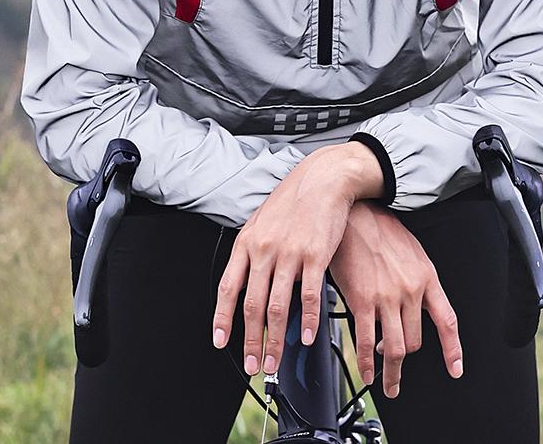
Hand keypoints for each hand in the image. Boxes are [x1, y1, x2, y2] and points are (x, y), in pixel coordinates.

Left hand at [211, 143, 382, 376]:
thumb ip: (253, 255)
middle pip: (252, 305)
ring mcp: (289, 253)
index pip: (228, 288)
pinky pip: (309, 295)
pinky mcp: (315, 255)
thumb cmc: (292, 202)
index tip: (221, 342)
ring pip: (278, 307)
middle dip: (251, 341)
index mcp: (247, 243)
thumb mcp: (262, 224)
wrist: (322, 178)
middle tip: (253, 364)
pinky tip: (307, 337)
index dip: (222, 318)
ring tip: (275, 360)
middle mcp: (264, 249)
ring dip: (276, 340)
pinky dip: (308, 321)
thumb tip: (247, 287)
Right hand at [328, 200, 462, 398]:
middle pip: (415, 341)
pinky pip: (367, 341)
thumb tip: (411, 303)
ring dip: (390, 372)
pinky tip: (366, 370)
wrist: (355, 213)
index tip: (455, 369)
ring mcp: (388, 297)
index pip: (447, 321)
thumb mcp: (410, 251)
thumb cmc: (379, 227)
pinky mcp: (363, 300)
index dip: (452, 349)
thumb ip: (415, 279)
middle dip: (404, 358)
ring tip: (385, 382)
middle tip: (395, 366)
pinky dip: (367, 362)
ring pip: (395, 348)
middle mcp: (411, 290)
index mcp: (427, 277)